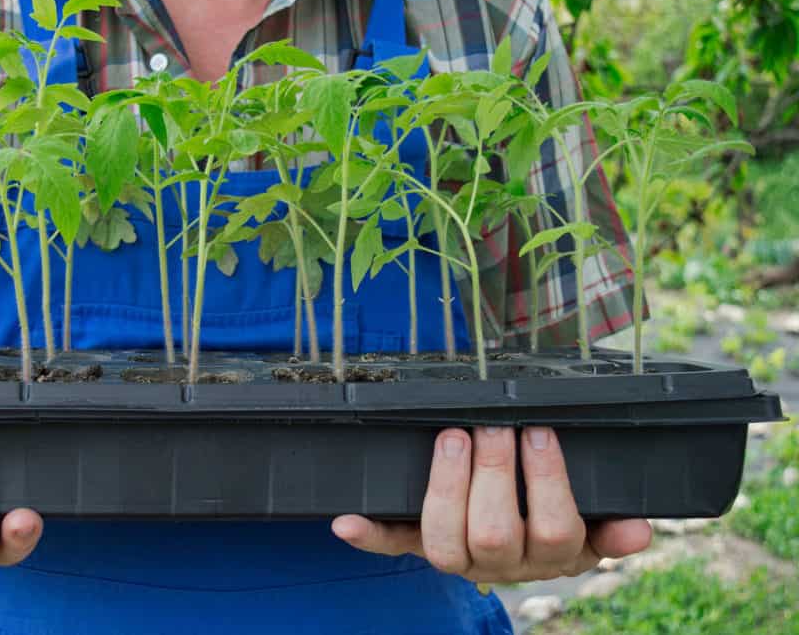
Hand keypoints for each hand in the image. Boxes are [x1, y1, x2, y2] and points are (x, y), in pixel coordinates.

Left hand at [331, 427, 651, 583]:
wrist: (514, 548)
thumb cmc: (552, 517)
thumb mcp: (590, 525)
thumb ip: (610, 525)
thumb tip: (642, 529)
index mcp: (549, 555)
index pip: (555, 531)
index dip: (546, 483)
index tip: (539, 432)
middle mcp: (500, 563)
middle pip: (495, 532)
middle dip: (494, 473)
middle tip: (493, 425)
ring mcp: (454, 556)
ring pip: (446, 539)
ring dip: (447, 485)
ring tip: (453, 437)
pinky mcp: (416, 547)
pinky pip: (391, 546)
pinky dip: (369, 534)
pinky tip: (346, 520)